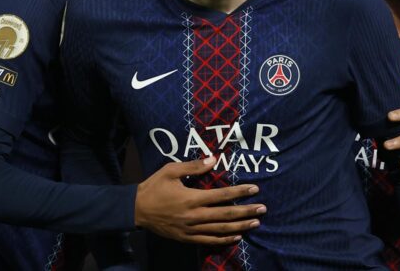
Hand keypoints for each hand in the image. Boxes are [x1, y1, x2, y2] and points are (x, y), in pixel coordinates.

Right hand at [135, 157, 265, 244]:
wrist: (136, 210)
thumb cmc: (154, 187)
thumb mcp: (171, 171)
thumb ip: (193, 167)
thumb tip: (213, 159)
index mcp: (192, 198)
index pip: (222, 196)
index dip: (240, 192)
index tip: (254, 189)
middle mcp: (194, 216)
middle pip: (226, 215)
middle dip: (246, 212)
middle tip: (263, 209)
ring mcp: (190, 229)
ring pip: (220, 230)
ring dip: (240, 227)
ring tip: (255, 223)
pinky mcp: (186, 238)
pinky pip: (209, 241)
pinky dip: (224, 240)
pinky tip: (236, 237)